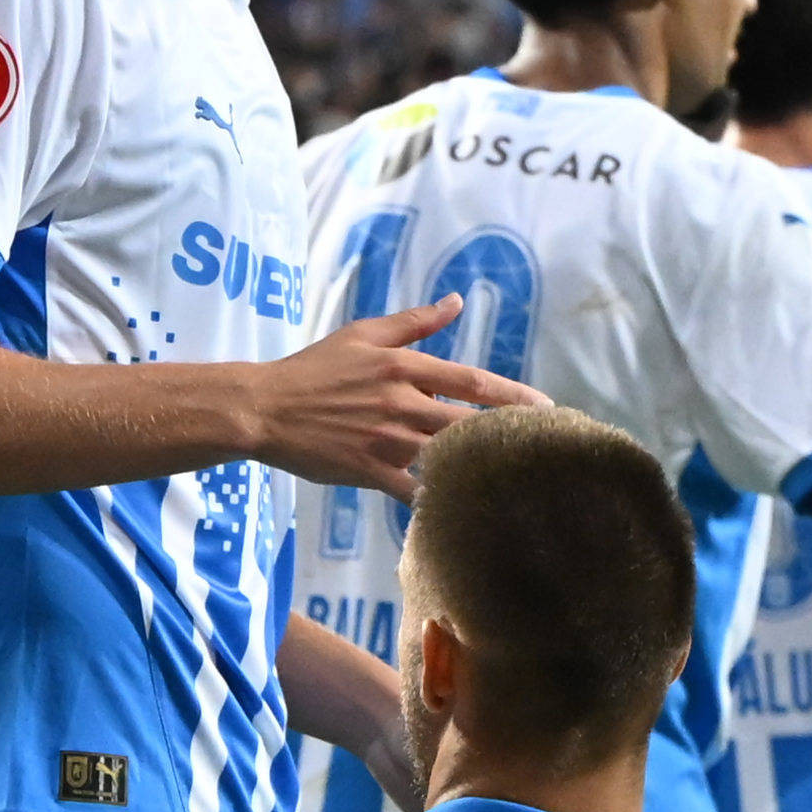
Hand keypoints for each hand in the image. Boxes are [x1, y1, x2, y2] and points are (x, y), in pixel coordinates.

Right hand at [239, 297, 530, 497]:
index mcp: (403, 366)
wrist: (265, 408)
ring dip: (479, 466)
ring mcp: (385, 438)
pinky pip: (411, 490)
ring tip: (515, 478)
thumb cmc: (314, 369)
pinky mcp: (368, 469)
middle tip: (544, 448)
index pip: (471, 382)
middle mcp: (400, 402)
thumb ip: (414, 321)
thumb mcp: (363, 334)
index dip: (513, 396)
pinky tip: (461, 510)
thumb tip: (457, 302)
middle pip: (469, 421)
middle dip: (510, 434)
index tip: (546, 408)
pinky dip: (436, 500)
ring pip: (445, 456)